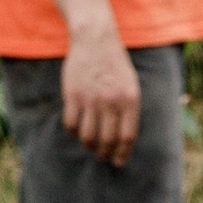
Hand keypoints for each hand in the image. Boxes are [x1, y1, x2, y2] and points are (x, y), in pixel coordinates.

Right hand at [61, 28, 141, 167]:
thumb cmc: (115, 64)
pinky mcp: (73, 95)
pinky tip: (76, 130)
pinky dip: (73, 132)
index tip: (118, 162)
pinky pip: (71, 124)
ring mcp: (91, 99)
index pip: (127, 137)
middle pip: (107, 140)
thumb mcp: (131, 85)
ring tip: (90, 146)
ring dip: (89, 146)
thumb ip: (129, 110)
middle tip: (102, 157)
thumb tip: (123, 139)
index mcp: (130, 100)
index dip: (122, 154)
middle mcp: (111, 101)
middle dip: (105, 154)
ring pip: (87, 136)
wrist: (95, 40)